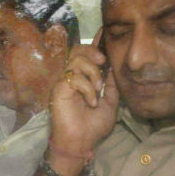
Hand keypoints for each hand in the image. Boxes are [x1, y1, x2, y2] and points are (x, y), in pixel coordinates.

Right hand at [49, 29, 118, 158]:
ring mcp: (64, 83)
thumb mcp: (110, 104)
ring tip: (99, 89)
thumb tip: (116, 67)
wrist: (81, 144)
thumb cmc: (93, 127)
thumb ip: (112, 85)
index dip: (95, 42)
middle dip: (92, 51)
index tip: (105, 31)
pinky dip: (87, 88)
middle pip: (77, 50)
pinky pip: (74, 78)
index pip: (87, 55)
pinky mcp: (58, 90)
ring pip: (76, 61)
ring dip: (92, 73)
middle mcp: (72, 78)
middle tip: (103, 61)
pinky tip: (92, 102)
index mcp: (84, 79)